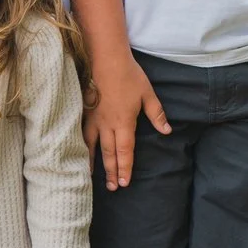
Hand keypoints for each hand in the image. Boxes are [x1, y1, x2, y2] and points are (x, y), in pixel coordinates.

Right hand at [88, 55, 169, 189]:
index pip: (125, 151)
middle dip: (112, 172)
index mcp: (125, 123)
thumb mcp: (148, 94)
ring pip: (94, 146)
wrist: (106, 59)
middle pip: (109, 153)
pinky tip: (80, 153)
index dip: (125, 168)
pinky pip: (83, 134)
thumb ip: (157, 115)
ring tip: (93, 177)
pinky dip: (82, 147)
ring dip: (95, 163)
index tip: (125, 183)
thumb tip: (167, 131)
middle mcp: (108, 125)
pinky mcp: (85, 112)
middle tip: (113, 188)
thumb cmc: (129, 76)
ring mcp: (94, 119)